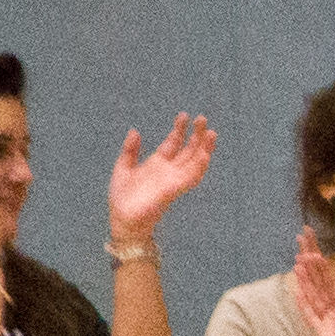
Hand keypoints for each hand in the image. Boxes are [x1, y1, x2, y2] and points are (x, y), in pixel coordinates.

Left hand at [103, 114, 214, 246]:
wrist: (123, 219)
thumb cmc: (123, 198)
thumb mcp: (123, 169)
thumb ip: (130, 150)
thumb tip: (135, 131)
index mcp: (157, 164)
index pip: (173, 143)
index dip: (179, 129)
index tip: (184, 116)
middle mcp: (169, 171)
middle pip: (188, 149)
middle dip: (196, 134)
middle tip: (203, 118)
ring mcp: (174, 180)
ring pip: (195, 161)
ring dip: (204, 148)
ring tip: (211, 133)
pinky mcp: (175, 189)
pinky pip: (191, 177)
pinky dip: (200, 166)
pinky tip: (206, 154)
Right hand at [291, 233, 334, 335]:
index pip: (332, 282)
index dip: (323, 267)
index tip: (315, 249)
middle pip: (320, 286)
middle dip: (312, 268)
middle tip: (304, 248)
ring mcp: (329, 324)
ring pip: (315, 299)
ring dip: (306, 283)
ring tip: (299, 265)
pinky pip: (314, 321)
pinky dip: (306, 308)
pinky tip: (298, 293)